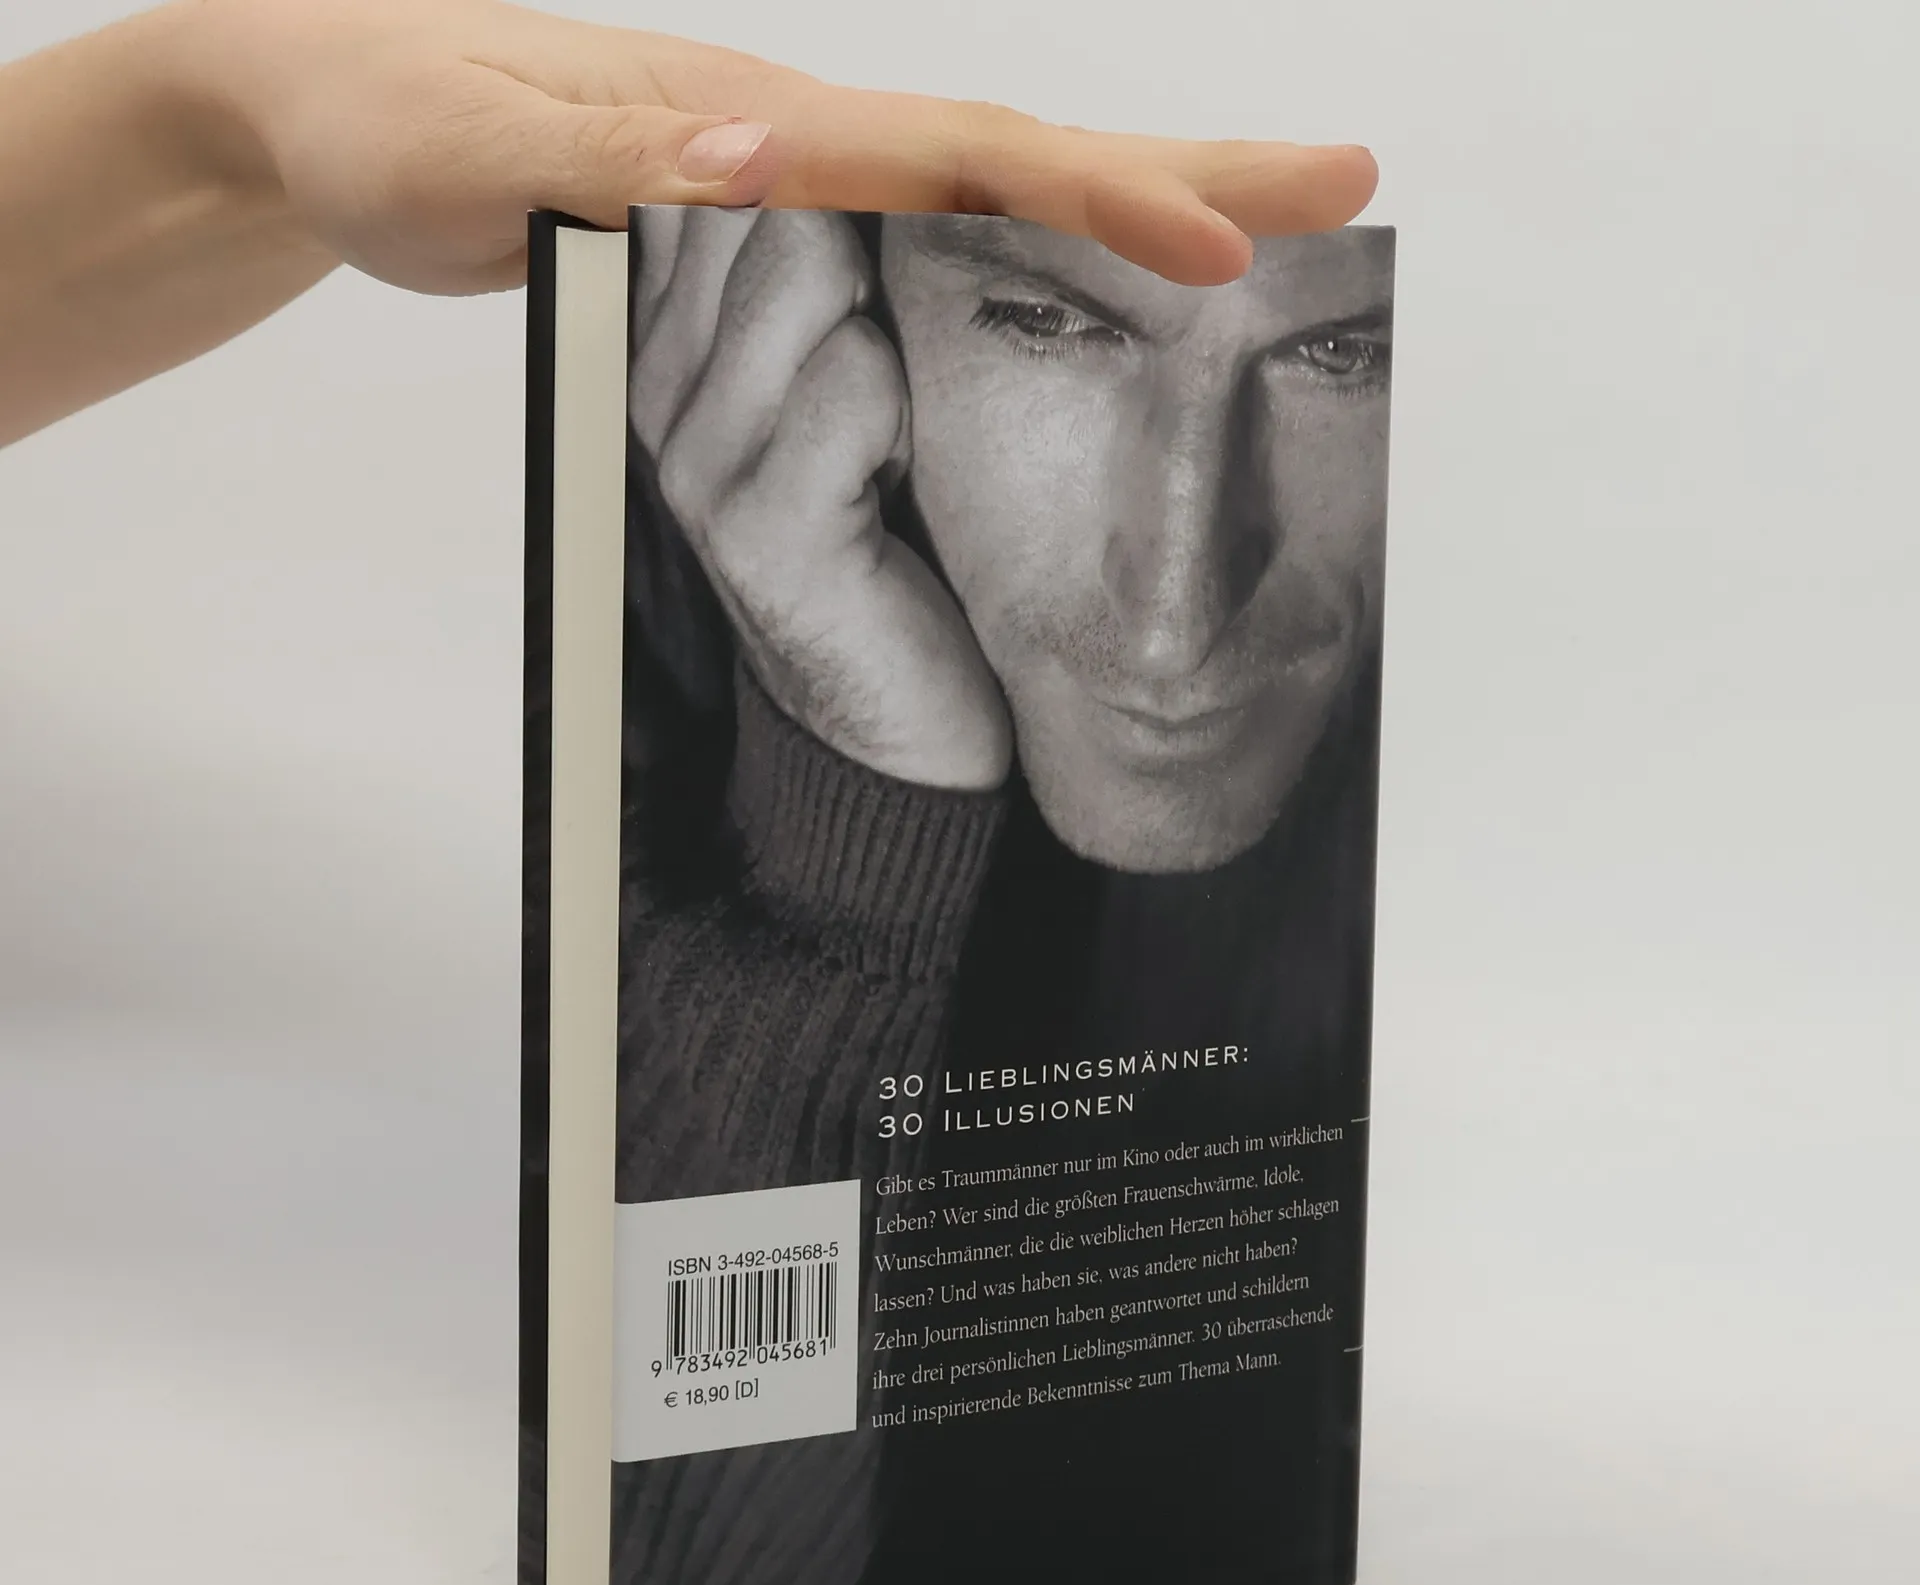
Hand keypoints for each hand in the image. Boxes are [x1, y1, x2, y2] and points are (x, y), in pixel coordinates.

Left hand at [180, 0, 1376, 292]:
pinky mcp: (766, 230)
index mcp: (757, 121)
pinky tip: (1075, 278)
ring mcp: (794, 184)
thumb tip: (759, 164)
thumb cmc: (382, 121)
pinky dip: (1024, 254)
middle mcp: (801, 142)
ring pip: (988, 199)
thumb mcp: (482, 157)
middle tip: (1340, 182)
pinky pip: (921, 244)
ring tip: (1257, 234)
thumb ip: (619, 168)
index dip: (1088, 204)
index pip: (956, 159)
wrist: (319, 103)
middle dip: (1180, 172)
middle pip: (1020, 157)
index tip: (1213, 252)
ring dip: (1130, 208)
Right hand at [633, 208, 1007, 790]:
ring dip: (887, 328)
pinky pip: (849, 385)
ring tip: (898, 418)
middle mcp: (661, 395)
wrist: (901, 728)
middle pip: (750, 204)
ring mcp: (699, 463)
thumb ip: (825, 287)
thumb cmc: (896, 550)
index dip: (805, 153)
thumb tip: (859, 162)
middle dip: (857, 216)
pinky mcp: (760, 526)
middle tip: (913, 293)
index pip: (707, 182)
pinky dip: (902, 415)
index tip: (882, 164)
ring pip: (802, 279)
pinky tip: (898, 480)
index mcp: (673, 349)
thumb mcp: (851, 393)